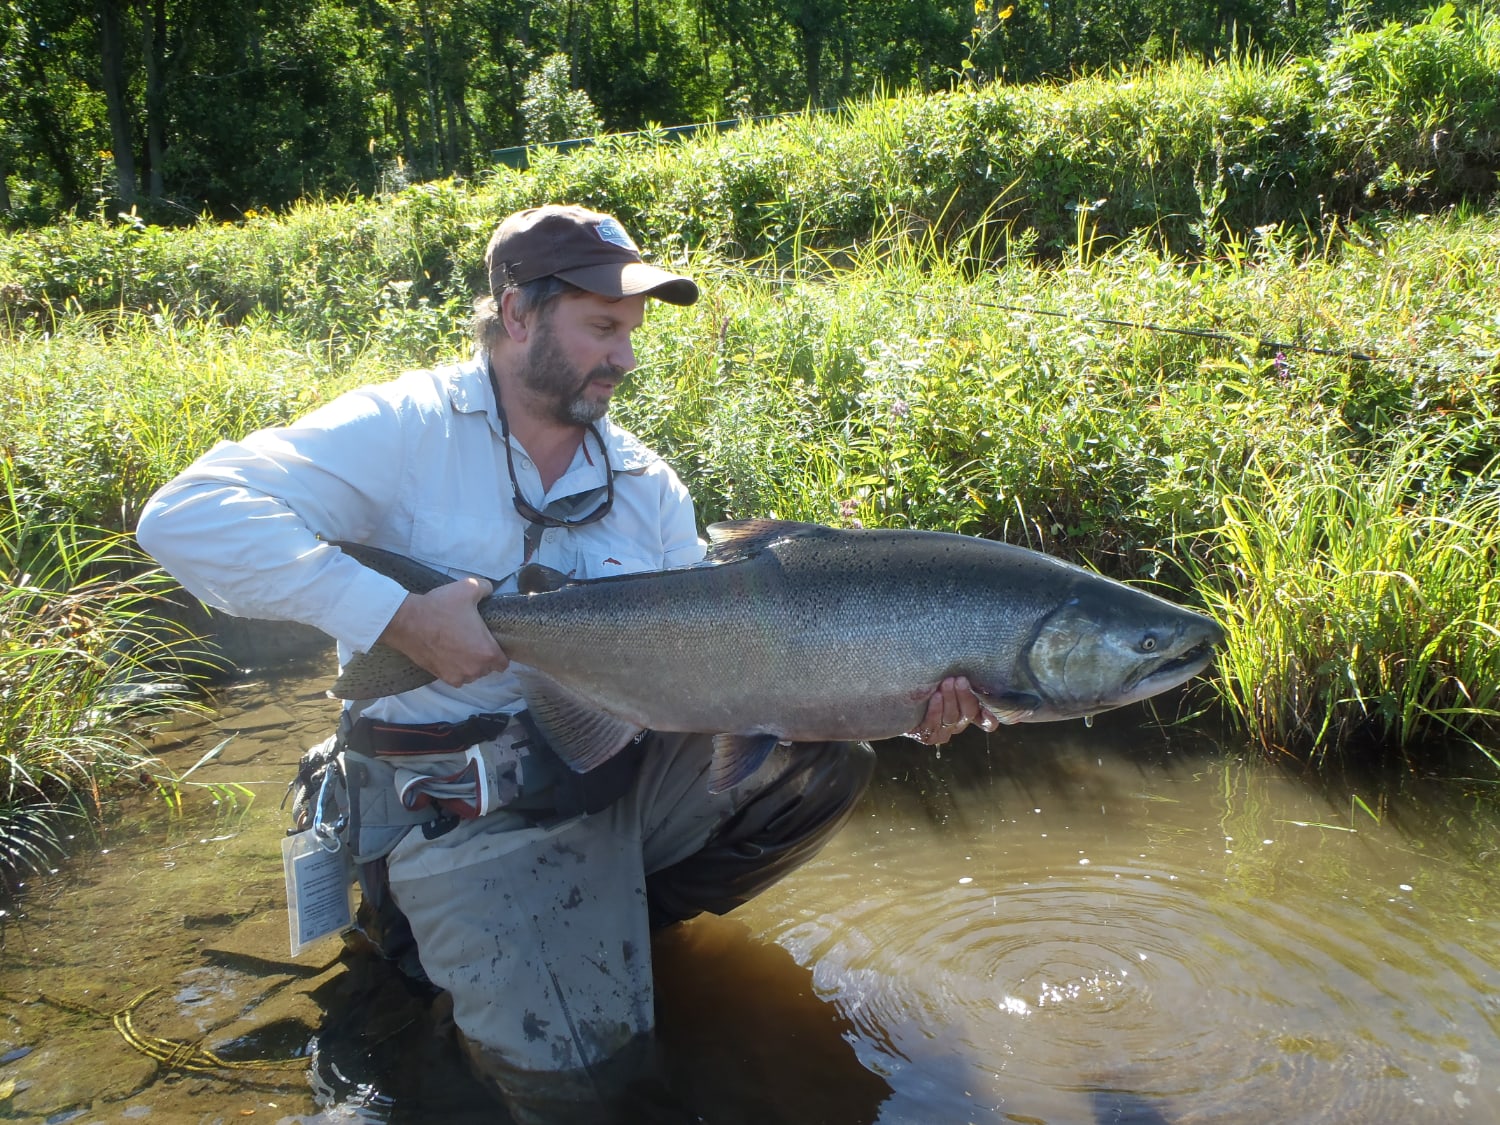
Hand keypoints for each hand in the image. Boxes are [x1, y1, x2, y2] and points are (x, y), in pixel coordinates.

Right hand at [377, 577, 509, 687]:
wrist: (407, 621)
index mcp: (487, 651)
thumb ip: (485, 588)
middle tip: (474, 640)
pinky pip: (456, 678)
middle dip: (483, 657)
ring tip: (460, 647)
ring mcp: (458, 675)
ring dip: (469, 665)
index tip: (492, 643)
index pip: (503, 663)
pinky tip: (449, 655)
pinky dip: (455, 669)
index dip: (500, 653)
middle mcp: (475, 669)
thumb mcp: (468, 588)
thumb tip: (489, 589)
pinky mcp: (442, 677)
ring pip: (472, 674)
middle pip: (487, 668)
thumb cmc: (440, 607)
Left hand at [906, 676, 998, 746]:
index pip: (987, 721)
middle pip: (969, 713)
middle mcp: (959, 723)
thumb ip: (959, 677)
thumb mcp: (944, 677)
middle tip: (960, 680)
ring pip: (952, 718)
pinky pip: (934, 725)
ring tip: (946, 683)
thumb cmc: (927, 681)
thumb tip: (979, 664)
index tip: (991, 706)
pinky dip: (936, 710)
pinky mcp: (929, 737)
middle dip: (965, 696)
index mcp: (968, 711)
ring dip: (950, 700)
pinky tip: (935, 697)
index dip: (991, 716)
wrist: (898, 696)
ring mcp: (944, 731)